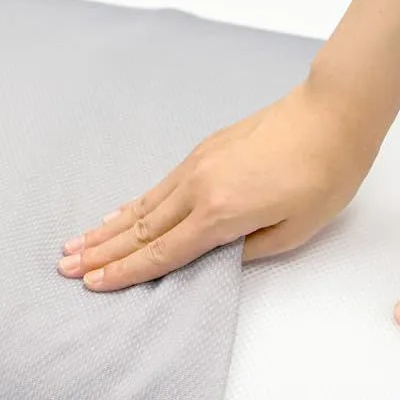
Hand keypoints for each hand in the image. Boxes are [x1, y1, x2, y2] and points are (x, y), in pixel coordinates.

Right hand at [57, 82, 374, 290]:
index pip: (164, 253)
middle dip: (103, 253)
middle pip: (141, 230)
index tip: (94, 284)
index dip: (127, 272)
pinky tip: (118, 213)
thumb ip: (248, 250)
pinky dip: (133, 204)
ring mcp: (196, 166)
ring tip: (76, 243)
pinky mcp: (202, 151)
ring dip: (108, 228)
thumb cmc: (324, 176)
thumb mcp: (294, 230)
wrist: (332, 116)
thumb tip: (218, 257)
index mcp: (221, 215)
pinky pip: (158, 186)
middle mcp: (198, 189)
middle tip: (66, 268)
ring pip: (143, 207)